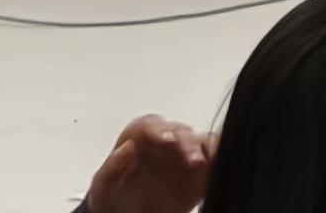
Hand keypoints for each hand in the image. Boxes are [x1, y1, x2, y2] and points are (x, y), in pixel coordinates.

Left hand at [81, 116, 213, 212]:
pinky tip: (221, 167)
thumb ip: (113, 167)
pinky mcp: (200, 173)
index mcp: (140, 139)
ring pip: (203, 141)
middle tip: (193, 160)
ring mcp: (184, 156)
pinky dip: (221, 160)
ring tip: (210, 161)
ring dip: (209, 148)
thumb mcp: (104, 186)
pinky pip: (216, 160)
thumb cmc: (113, 200)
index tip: (165, 139)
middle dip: (188, 143)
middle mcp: (165, 142)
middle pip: (181, 133)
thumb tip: (125, 147)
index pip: (151, 126)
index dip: (159, 130)